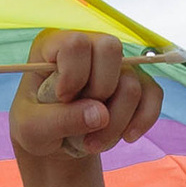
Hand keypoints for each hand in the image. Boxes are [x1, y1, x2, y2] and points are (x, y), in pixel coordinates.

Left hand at [11, 28, 162, 171]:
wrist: (55, 143)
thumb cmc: (36, 127)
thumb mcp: (32, 129)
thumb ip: (59, 119)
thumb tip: (100, 115)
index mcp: (55, 45)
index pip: (77, 43)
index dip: (73, 74)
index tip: (63, 97)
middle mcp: (90, 47)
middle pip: (111, 50)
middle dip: (98, 93)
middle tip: (80, 118)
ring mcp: (115, 66)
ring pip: (131, 83)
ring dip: (115, 122)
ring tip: (92, 143)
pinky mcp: (136, 84)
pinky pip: (153, 95)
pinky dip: (142, 120)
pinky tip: (127, 137)